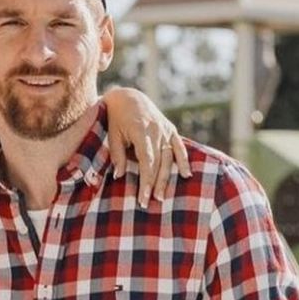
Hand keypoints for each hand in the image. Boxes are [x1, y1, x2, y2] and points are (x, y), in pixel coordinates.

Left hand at [102, 87, 191, 207]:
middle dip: (155, 184)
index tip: (143, 197)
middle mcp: (156, 130)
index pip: (146, 161)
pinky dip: (183, 160)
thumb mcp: (112, 134)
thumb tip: (119, 176)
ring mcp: (165, 129)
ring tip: (162, 196)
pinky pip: (179, 147)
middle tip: (150, 202)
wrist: (127, 97)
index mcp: (140, 131)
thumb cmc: (115, 118)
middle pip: (159, 162)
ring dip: (167, 178)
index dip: (146, 180)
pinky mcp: (170, 129)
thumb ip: (117, 154)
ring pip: (169, 158)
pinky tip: (186, 175)